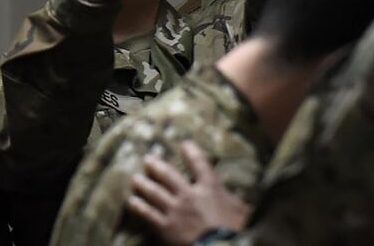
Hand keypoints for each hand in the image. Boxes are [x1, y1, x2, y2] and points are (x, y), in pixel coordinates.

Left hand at [125, 141, 250, 245]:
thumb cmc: (235, 229)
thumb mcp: (242, 210)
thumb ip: (235, 199)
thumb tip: (238, 194)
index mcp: (210, 187)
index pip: (200, 163)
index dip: (191, 151)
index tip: (184, 143)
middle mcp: (189, 194)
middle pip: (169, 175)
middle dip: (157, 166)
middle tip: (147, 159)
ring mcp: (175, 210)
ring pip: (154, 193)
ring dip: (143, 184)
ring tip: (135, 179)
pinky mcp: (166, 227)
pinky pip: (148, 214)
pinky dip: (139, 207)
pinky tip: (131, 202)